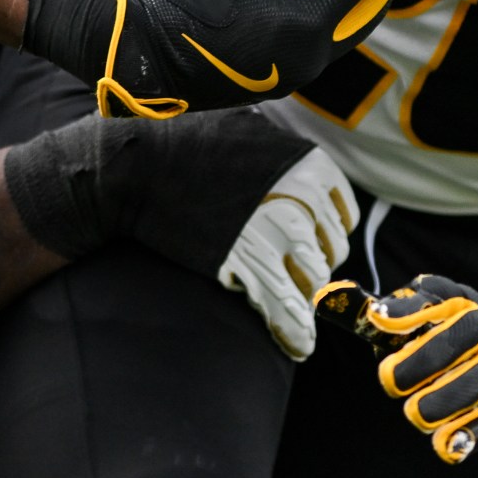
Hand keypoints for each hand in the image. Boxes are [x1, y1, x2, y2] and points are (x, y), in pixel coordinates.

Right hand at [3, 107, 357, 357]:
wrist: (135, 166)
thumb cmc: (188, 146)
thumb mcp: (254, 132)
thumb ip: (287, 157)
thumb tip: (310, 182)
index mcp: (310, 165)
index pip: (343, 219)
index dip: (327, 238)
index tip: (310, 247)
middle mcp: (303, 197)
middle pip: (328, 254)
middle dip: (311, 269)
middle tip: (287, 275)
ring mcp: (277, 232)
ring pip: (310, 283)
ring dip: (301, 299)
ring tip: (284, 306)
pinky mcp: (247, 263)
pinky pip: (286, 307)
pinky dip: (295, 331)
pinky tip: (298, 345)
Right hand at [22, 0, 393, 117]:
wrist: (138, 55)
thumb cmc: (187, 3)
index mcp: (310, 28)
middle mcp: (308, 61)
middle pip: (361, 19)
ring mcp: (286, 77)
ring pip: (334, 36)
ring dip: (340, 3)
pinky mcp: (265, 83)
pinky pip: (307, 48)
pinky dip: (314, 20)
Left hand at [318, 276, 477, 463]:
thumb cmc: (453, 342)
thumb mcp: (421, 324)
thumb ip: (377, 317)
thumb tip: (324, 298)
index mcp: (464, 300)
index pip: (436, 296)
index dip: (406, 308)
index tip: (375, 320)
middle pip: (463, 334)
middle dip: (426, 358)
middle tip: (389, 382)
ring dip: (450, 397)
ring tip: (416, 415)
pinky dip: (475, 432)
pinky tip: (448, 447)